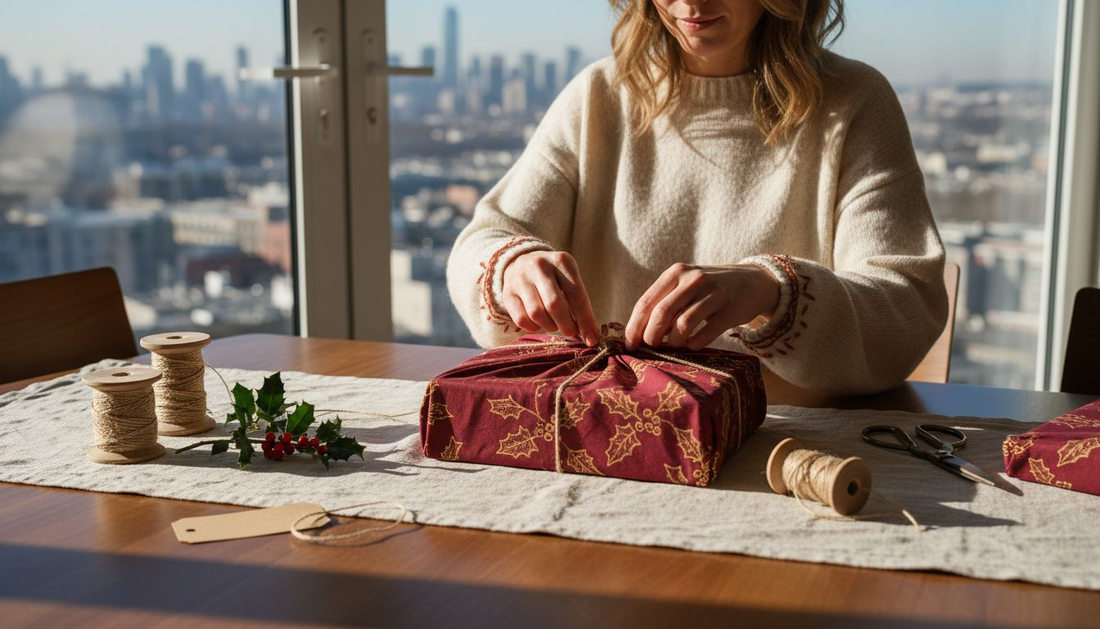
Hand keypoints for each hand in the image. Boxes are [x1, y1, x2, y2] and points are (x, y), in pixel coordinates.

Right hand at [501, 250, 599, 345]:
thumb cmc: (554, 276)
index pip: (576, 295)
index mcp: (561, 261)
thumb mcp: (569, 278)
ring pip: (537, 313)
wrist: (522, 261)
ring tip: (554, 324)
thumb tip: (590, 336)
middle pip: (555, 304)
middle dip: (566, 325)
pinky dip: (533, 328)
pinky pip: (521, 319)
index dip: (585, 320)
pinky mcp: (507, 292)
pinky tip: (539, 323)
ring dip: (549, 326)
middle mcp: (540, 266)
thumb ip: (579, 302)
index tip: (591, 339)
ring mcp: (520, 278)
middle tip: (570, 332)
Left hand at [624, 263, 779, 350]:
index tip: (629, 345)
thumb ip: (664, 300)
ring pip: (682, 325)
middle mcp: (693, 280)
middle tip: (651, 347)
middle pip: (661, 314)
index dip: (634, 327)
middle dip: (651, 336)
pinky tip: (693, 344)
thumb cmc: (709, 288)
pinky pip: (704, 335)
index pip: (646, 302)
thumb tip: (637, 332)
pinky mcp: (729, 311)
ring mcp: (713, 294)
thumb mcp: (686, 284)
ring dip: (673, 341)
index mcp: (676, 272)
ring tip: (675, 343)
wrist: (753, 281)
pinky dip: (693, 344)